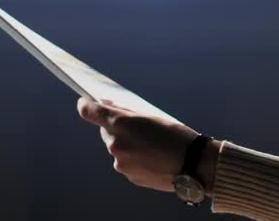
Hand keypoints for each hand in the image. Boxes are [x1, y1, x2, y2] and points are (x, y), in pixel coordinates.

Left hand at [76, 97, 203, 193]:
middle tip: (137, 127)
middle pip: (106, 131)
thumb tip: (107, 105)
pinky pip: (126, 163)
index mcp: (120, 124)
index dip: (86, 105)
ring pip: (117, 148)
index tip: (86, 102)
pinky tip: (152, 158)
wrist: (192, 165)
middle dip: (117, 128)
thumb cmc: (174, 135)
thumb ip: (126, 112)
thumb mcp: (151, 116)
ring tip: (151, 145)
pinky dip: (135, 159)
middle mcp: (116, 144)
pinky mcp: (129, 175)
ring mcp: (121, 162)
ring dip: (127, 144)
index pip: (90, 111)